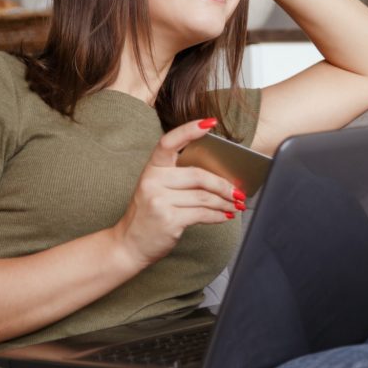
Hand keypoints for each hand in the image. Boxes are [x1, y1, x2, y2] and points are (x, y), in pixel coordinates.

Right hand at [113, 118, 246, 267]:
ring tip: (236, 205)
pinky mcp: (168, 220)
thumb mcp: (157, 189)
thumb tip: (220, 176)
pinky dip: (218, 216)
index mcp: (151, 168)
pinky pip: (202, 213)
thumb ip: (180, 179)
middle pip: (198, 175)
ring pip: (204, 196)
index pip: (169, 142)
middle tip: (239, 192)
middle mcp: (153, 181)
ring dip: (225, 202)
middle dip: (224, 185)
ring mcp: (159, 201)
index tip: (210, 123)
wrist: (128, 245)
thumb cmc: (149, 214)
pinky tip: (226, 216)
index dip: (189, 130)